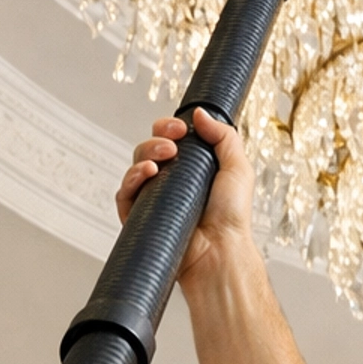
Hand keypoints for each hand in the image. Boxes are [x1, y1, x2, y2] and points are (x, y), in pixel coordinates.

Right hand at [115, 107, 254, 288]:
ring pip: (135, 168)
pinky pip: (125, 195)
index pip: (169, 140)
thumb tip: (200, 114)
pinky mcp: (140, 218)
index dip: (169, 129)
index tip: (181, 129)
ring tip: (162, 160)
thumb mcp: (237, 167)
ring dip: (144, 155)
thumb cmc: (232, 217)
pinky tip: (146, 173)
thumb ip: (223, 136)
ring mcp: (154, 200)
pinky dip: (131, 180)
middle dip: (157, 140)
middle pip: (149, 150)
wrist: (221, 249)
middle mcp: (170, 183)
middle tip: (172, 146)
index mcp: (190, 169)